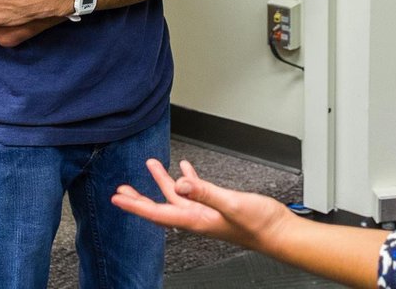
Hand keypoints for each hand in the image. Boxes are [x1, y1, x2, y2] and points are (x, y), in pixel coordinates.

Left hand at [112, 159, 292, 250]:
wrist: (277, 231)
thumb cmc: (258, 224)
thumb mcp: (231, 204)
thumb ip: (206, 193)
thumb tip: (181, 183)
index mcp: (195, 219)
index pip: (158, 212)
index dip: (136, 205)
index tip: (118, 198)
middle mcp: (197, 217)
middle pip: (160, 207)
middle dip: (140, 198)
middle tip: (122, 190)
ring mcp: (206, 212)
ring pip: (177, 196)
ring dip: (162, 181)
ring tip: (151, 165)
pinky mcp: (217, 205)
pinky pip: (195, 191)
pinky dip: (188, 178)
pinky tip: (186, 168)